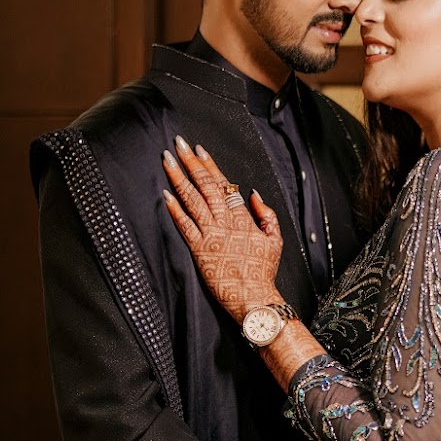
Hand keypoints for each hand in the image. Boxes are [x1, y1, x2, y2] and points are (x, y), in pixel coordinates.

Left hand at [162, 138, 283, 322]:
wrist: (253, 296)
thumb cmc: (263, 271)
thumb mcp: (275, 239)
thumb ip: (265, 215)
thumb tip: (253, 194)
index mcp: (243, 217)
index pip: (224, 184)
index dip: (210, 165)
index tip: (199, 149)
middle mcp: (225, 221)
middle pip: (205, 185)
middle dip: (190, 162)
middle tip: (178, 144)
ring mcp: (210, 234)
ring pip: (192, 199)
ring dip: (178, 178)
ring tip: (167, 161)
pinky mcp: (198, 250)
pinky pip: (184, 225)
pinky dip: (175, 209)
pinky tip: (165, 194)